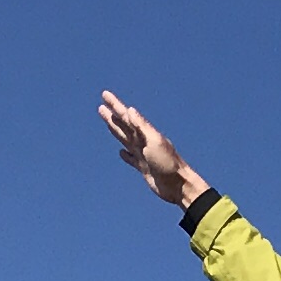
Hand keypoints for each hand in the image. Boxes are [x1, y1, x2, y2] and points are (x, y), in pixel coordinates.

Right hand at [98, 91, 206, 208]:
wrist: (179, 185)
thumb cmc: (168, 163)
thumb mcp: (154, 142)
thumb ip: (142, 126)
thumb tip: (130, 110)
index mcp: (145, 134)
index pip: (126, 116)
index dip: (115, 105)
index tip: (105, 94)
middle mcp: (143, 142)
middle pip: (124, 126)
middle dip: (112, 115)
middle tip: (101, 105)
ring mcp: (143, 155)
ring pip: (125, 139)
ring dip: (116, 130)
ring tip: (107, 122)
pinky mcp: (144, 168)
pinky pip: (131, 159)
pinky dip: (125, 155)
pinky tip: (121, 152)